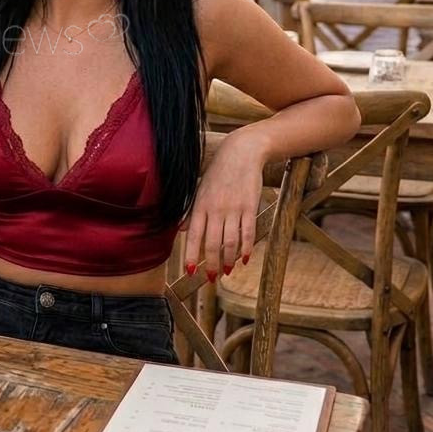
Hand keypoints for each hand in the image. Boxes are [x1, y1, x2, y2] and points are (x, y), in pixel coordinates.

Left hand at [182, 140, 262, 281]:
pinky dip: (246, 248)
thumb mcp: (200, 189)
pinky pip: (248, 233)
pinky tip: (245, 259)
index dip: (192, 255)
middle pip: (212, 243)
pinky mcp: (250, 207)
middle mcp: (216, 209)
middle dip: (211, 263)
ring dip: (229, 259)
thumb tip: (182, 230)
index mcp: (201, 205)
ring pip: (230, 241)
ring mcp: (234, 209)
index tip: (190, 271)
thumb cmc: (218, 172)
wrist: (241, 153)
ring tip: (227, 271)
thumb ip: (192, 211)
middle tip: (211, 278)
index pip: (194, 235)